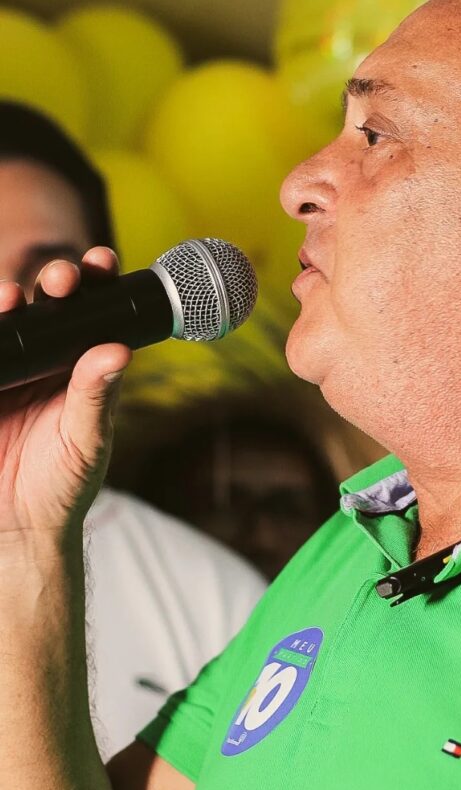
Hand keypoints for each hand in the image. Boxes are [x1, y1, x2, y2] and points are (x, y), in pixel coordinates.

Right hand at [0, 247, 130, 543]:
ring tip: (14, 297)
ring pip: (9, 322)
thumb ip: (96, 396)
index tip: (103, 262)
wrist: (18, 524)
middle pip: (50, 307)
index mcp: (84, 368)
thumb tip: (119, 350)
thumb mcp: (86, 439)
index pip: (94, 316)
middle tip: (63, 280)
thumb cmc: (64, 482)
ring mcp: (10, 369)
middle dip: (57, 283)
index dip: (98, 285)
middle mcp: (48, 361)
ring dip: (10, 300)